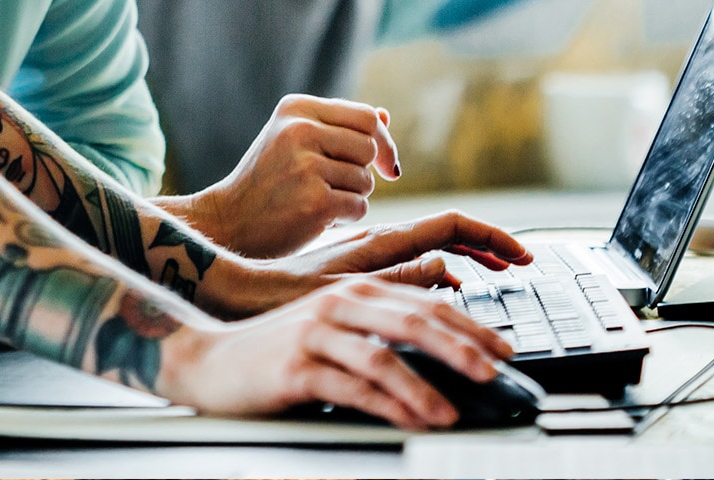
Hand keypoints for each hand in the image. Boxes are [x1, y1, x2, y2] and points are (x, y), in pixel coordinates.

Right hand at [157, 276, 513, 427]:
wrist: (209, 360)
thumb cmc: (278, 349)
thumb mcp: (332, 328)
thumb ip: (380, 326)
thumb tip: (438, 339)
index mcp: (353, 290)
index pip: (424, 302)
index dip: (468, 322)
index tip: (504, 347)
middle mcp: (338, 304)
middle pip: (411, 321)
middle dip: (460, 348)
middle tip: (495, 372)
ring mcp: (315, 333)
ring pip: (383, 355)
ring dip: (425, 387)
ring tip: (453, 413)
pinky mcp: (296, 367)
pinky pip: (351, 387)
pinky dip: (386, 406)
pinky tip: (409, 421)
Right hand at [170, 95, 400, 257]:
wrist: (230, 220)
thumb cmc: (269, 180)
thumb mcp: (295, 141)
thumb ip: (339, 128)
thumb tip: (385, 116)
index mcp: (296, 108)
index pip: (366, 116)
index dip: (384, 142)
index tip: (386, 166)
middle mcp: (300, 130)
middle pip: (370, 147)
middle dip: (364, 171)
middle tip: (337, 186)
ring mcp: (306, 166)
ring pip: (366, 179)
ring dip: (352, 196)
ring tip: (317, 199)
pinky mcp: (315, 202)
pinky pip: (359, 206)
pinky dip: (346, 217)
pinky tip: (318, 218)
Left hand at [289, 211, 533, 289]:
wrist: (247, 291)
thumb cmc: (288, 286)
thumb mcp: (349, 288)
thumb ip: (399, 276)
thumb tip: (446, 267)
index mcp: (383, 245)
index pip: (449, 226)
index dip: (489, 236)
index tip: (521, 253)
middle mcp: (381, 246)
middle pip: (448, 234)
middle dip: (487, 244)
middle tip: (521, 262)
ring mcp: (372, 256)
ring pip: (433, 248)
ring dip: (469, 255)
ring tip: (497, 269)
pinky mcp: (362, 271)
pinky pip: (413, 265)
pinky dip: (443, 271)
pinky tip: (453, 285)